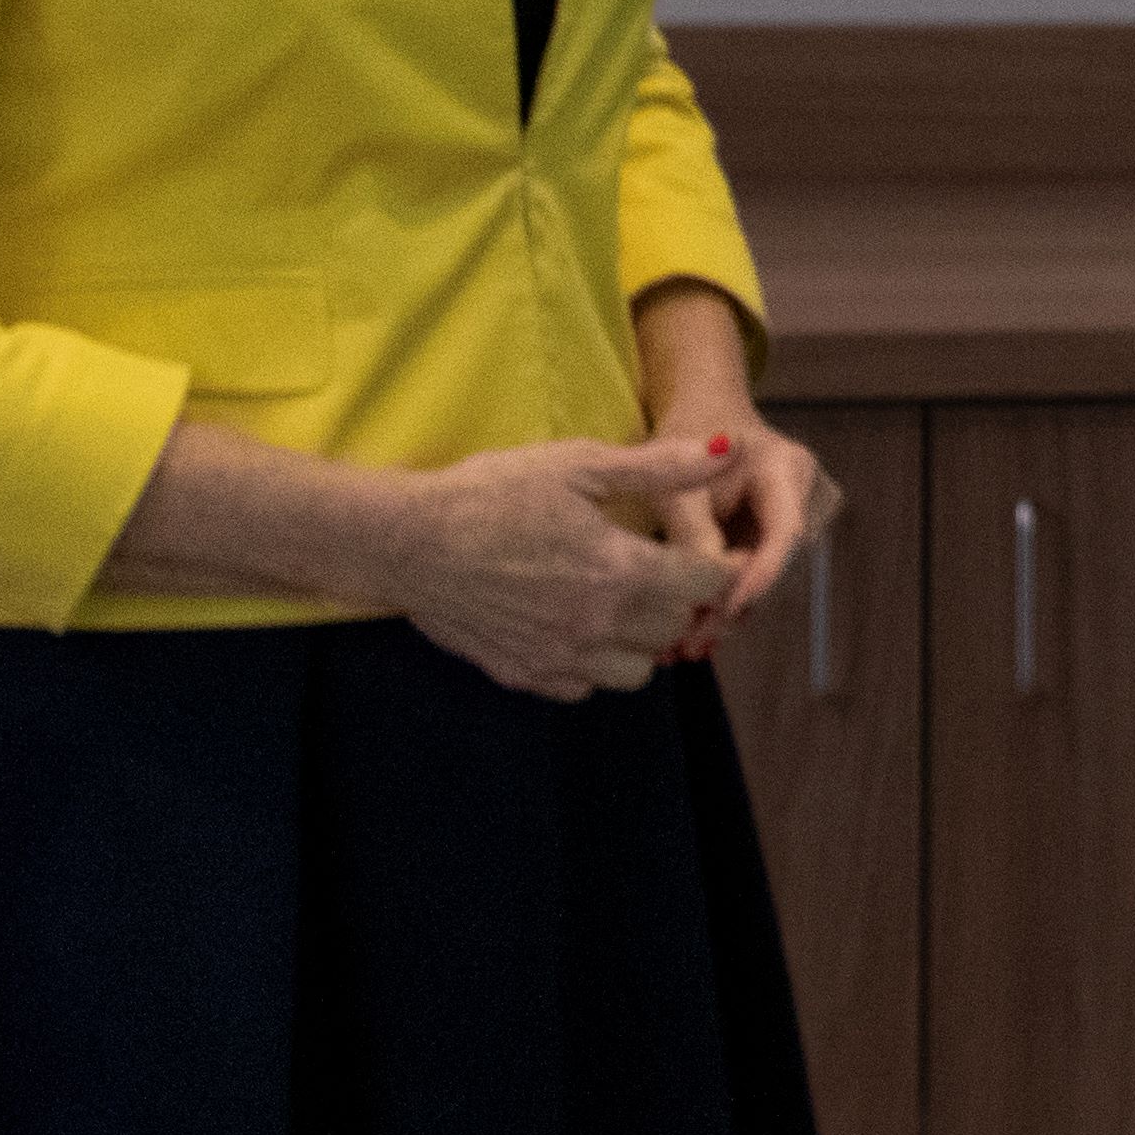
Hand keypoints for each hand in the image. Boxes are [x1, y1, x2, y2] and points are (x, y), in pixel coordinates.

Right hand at [385, 435, 741, 702]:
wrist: (405, 541)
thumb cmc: (489, 494)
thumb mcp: (578, 465)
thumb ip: (660, 467)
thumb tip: (728, 448)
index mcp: (620, 571)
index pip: (707, 586)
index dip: (718, 567)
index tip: (708, 553)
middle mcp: (597, 625)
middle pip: (677, 630)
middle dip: (679, 602)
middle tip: (660, 572)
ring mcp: (559, 657)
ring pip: (637, 672)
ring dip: (640, 641)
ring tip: (618, 602)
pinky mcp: (524, 675)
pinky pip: (584, 687)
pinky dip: (592, 664)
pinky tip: (575, 625)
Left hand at [627, 279, 833, 668]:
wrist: (705, 415)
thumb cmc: (686, 437)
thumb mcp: (676, 483)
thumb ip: (694, 534)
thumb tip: (706, 596)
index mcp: (791, 470)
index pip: (786, 534)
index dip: (760, 576)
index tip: (724, 611)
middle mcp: (812, 495)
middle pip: (777, 564)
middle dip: (733, 605)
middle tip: (691, 644)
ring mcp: (806, 516)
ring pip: (768, 576)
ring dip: (728, 610)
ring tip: (688, 645)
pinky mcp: (788, 535)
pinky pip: (761, 573)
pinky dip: (729, 598)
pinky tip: (699, 629)